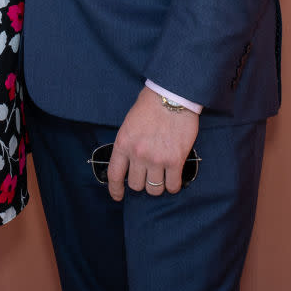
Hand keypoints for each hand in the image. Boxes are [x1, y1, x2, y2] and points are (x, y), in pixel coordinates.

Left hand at [108, 86, 198, 200]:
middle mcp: (138, 154)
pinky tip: (173, 177)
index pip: (114, 175)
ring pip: (154, 189)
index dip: (115, 190)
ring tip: (162, 175)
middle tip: (148, 175)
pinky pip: (172, 185)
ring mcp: (157, 159)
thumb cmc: (150, 105)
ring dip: (158, 185)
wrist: (172, 95)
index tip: (118, 196)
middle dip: (142, 182)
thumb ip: (128, 143)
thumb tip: (130, 162)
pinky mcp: (175, 160)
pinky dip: (173, 185)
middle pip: (136, 186)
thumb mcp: (130, 122)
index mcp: (123, 143)